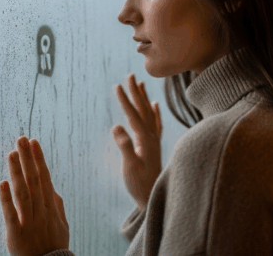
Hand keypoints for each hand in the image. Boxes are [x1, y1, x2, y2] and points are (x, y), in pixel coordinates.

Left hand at [0, 136, 68, 255]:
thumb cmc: (55, 246)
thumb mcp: (62, 225)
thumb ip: (57, 205)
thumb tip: (52, 187)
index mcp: (51, 207)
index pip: (45, 178)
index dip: (38, 159)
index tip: (33, 142)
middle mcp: (41, 212)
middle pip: (34, 181)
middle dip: (28, 159)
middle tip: (21, 139)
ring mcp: (30, 222)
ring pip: (23, 193)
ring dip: (17, 172)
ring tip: (11, 154)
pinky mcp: (17, 234)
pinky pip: (11, 214)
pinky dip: (6, 199)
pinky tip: (2, 183)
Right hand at [113, 74, 163, 210]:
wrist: (152, 198)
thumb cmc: (139, 185)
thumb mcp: (130, 167)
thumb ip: (125, 147)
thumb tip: (116, 127)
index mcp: (145, 140)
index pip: (133, 115)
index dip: (125, 100)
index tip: (117, 85)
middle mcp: (152, 137)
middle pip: (143, 110)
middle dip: (136, 92)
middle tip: (130, 75)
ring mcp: (154, 141)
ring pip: (149, 114)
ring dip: (144, 98)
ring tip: (140, 83)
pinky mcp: (153, 146)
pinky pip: (155, 124)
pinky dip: (155, 113)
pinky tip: (154, 105)